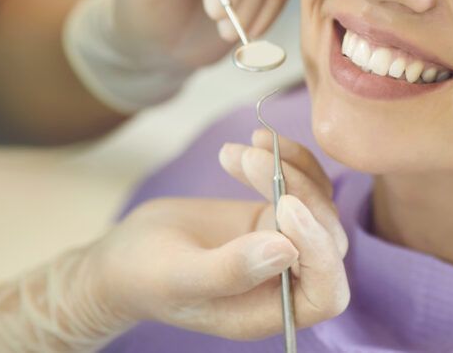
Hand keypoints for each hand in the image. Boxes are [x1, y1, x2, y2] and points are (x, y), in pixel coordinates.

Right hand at [91, 129, 348, 338]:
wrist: (126, 255)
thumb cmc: (145, 276)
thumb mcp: (180, 276)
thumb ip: (231, 270)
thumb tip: (288, 249)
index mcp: (269, 311)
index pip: (326, 290)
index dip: (318, 249)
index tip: (286, 205)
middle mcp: (285, 282)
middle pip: (326, 237)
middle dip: (297, 191)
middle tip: (251, 159)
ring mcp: (282, 246)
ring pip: (318, 204)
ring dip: (289, 168)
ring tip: (242, 150)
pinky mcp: (273, 217)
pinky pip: (302, 185)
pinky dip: (286, 158)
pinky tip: (254, 140)